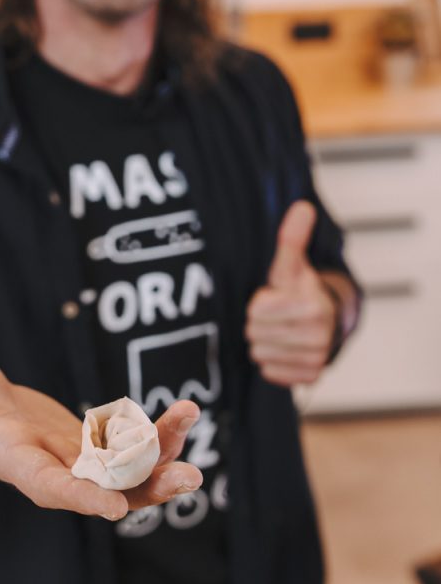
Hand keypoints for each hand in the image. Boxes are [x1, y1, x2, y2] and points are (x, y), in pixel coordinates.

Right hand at [0, 349, 202, 521]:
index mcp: (12, 458)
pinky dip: (158, 439)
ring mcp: (76, 461)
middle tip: (188, 476)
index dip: (77, 496)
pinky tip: (183, 417)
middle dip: (144, 485)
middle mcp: (50, 468)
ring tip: (191, 426)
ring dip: (162, 458)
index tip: (112, 508)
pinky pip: (132, 453)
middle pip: (101, 488)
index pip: (44, 484)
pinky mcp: (92, 448)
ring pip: (126, 474)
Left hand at [245, 200, 337, 385]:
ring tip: (279, 331)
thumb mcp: (292, 264)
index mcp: (312, 306)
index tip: (273, 298)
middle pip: (255, 334)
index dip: (259, 303)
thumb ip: (292, 238)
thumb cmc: (302, 290)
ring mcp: (316, 358)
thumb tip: (302, 207)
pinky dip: (272, 362)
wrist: (329, 321)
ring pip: (259, 354)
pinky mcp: (310, 377)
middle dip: (259, 323)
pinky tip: (283, 348)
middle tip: (275, 316)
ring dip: (264, 342)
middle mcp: (318, 335)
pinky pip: (270, 372)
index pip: (256, 311)